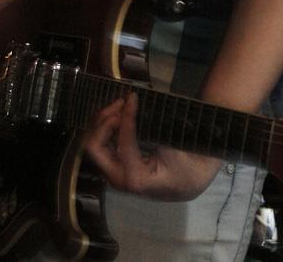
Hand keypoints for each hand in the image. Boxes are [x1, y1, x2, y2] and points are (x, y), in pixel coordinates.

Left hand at [85, 93, 220, 200]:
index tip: (133, 97)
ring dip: (103, 120)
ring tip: (121, 104)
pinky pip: (100, 143)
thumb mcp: (176, 152)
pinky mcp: (114, 166)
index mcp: (136, 178)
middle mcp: (119, 178)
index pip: (123, 141)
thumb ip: (157, 133)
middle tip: (122, 103)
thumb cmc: (186, 170)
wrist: (189, 185)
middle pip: (95, 146)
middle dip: (105, 120)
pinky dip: (105, 125)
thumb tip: (140, 108)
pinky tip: (119, 113)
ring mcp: (113, 173)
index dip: (127, 116)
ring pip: (93, 143)